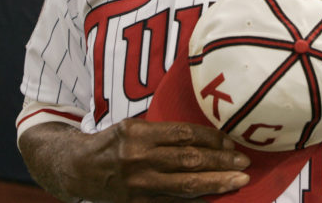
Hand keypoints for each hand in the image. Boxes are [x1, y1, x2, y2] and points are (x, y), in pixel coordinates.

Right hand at [21, 119, 250, 201]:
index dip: (211, 138)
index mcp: (139, 133)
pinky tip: (215, 199)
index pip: (184, 134)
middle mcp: (139, 158)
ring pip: (185, 185)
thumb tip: (205, 136)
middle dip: (220, 162)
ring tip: (239, 181)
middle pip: (188, 160)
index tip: (231, 141)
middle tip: (244, 163)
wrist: (77, 169)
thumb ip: (164, 131)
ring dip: (216, 183)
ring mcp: (138, 184)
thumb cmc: (112, 143)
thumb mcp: (133, 126)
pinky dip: (196, 201)